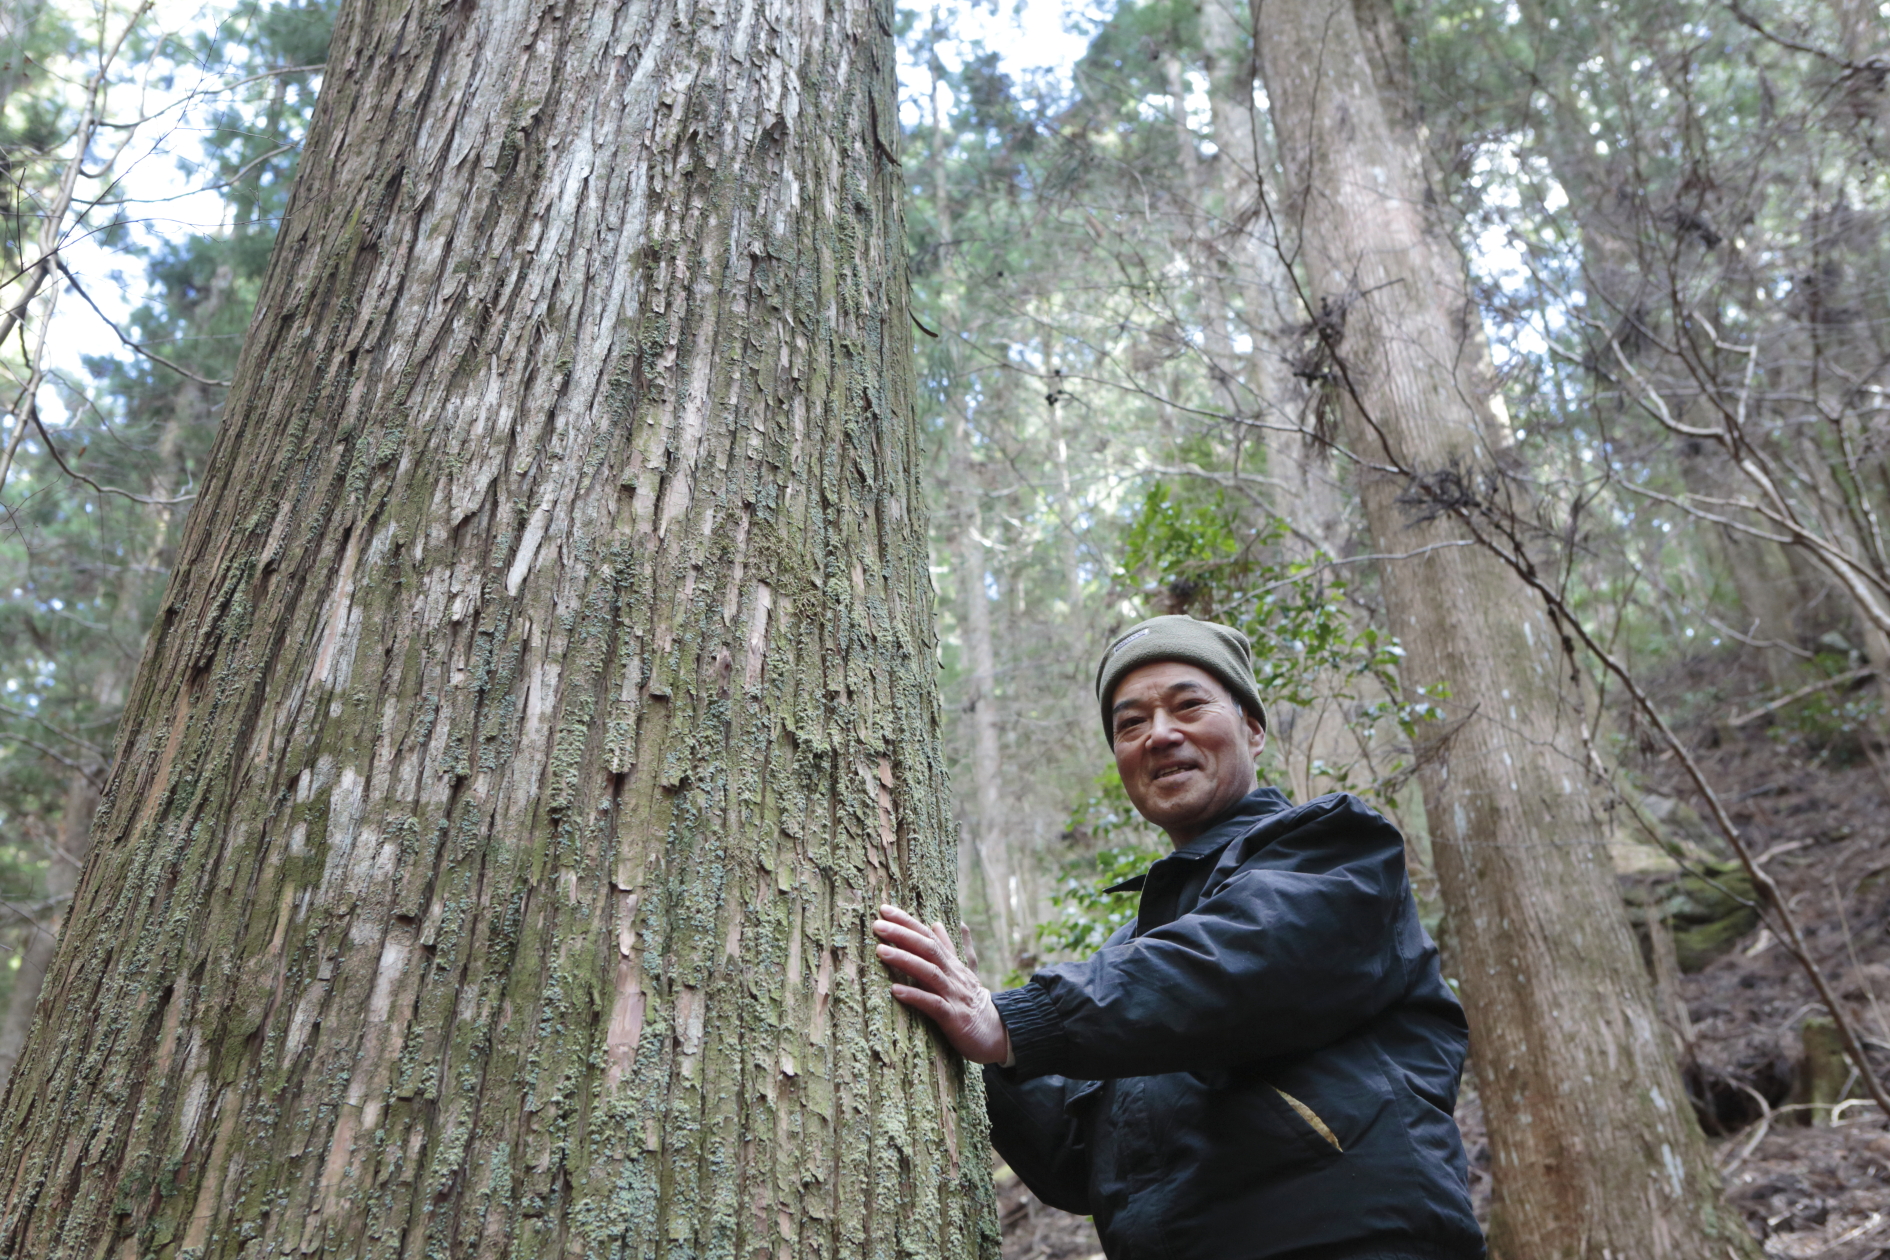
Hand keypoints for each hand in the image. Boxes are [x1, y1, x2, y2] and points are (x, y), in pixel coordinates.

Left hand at [872, 904, 1011, 1064]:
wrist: (996, 1032)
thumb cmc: (973, 1002)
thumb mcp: (963, 971)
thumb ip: (951, 947)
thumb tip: (937, 923)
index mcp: (952, 963)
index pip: (928, 936)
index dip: (907, 922)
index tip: (885, 909)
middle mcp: (952, 975)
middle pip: (928, 949)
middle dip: (902, 935)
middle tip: (878, 924)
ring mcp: (953, 995)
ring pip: (929, 972)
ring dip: (904, 960)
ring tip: (880, 951)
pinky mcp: (953, 1017)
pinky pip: (933, 1004)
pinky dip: (915, 995)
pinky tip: (896, 990)